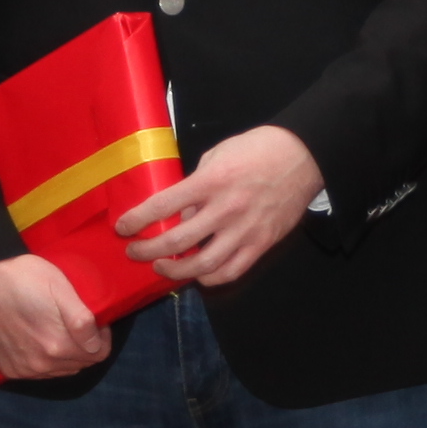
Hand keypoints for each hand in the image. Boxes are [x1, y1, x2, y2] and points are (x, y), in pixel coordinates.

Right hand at [0, 250, 113, 383]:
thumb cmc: (24, 277)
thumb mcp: (60, 288)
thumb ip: (81, 320)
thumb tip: (96, 344)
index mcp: (57, 346)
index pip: (98, 355)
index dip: (102, 336)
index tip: (96, 321)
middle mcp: (41, 365)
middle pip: (80, 364)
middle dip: (85, 346)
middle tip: (75, 323)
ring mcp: (23, 370)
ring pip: (60, 370)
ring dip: (65, 355)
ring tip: (56, 329)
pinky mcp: (8, 368)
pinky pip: (38, 373)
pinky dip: (44, 360)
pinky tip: (38, 339)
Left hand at [117, 124, 323, 291]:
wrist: (304, 156)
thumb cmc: (257, 149)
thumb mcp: (217, 155)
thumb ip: (196, 185)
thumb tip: (180, 212)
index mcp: (211, 181)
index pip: (163, 206)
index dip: (137, 220)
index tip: (122, 228)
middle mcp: (225, 209)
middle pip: (177, 242)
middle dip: (147, 250)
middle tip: (135, 252)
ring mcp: (245, 230)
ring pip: (202, 265)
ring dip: (175, 271)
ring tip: (162, 267)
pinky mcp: (262, 244)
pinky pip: (231, 271)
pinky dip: (209, 278)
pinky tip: (197, 275)